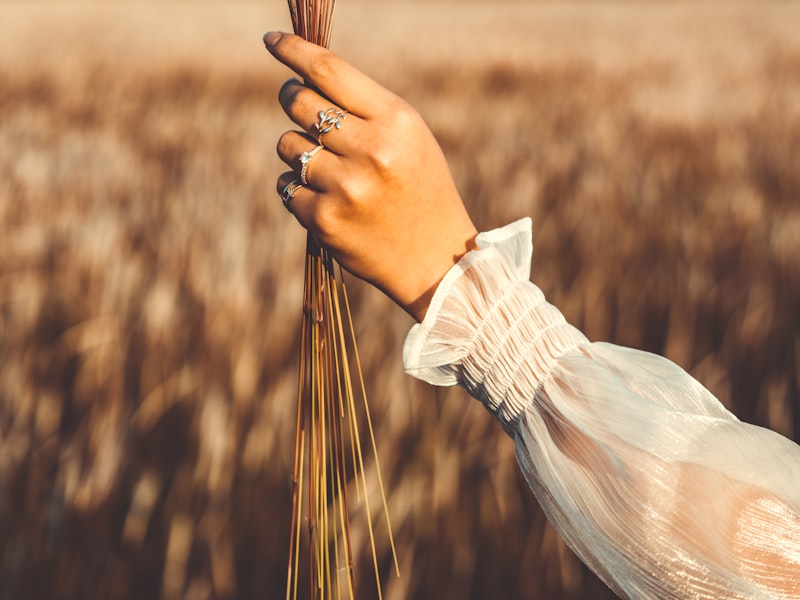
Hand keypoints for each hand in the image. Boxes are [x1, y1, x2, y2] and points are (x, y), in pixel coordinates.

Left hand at [265, 32, 476, 321]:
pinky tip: (329, 201)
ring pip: (288, 146)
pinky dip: (300, 189)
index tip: (271, 41)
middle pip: (298, 102)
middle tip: (297, 104)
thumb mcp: (409, 138)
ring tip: (331, 171)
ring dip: (299, 152)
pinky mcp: (324, 220)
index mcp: (396, 121)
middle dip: (291, 98)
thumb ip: (364, 108)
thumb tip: (303, 78)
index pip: (329, 71)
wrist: (436, 259)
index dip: (293, 51)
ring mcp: (345, 187)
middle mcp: (371, 150)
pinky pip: (286, 186)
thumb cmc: (421, 189)